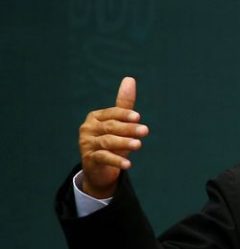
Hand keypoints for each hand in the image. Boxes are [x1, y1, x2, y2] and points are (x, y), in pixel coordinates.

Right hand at [79, 77, 148, 197]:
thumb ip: (124, 105)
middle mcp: (88, 128)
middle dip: (128, 129)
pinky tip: (128, 164)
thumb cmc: (112, 143)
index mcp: (95, 117)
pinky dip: (116, 160)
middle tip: (145, 131)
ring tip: (138, 144)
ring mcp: (87, 144)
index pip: (111, 113)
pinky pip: (103, 158)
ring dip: (124, 143)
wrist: (100, 169)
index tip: (138, 117)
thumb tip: (130, 79)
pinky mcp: (89, 159)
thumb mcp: (120, 125)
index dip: (124, 115)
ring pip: (107, 142)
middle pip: (111, 127)